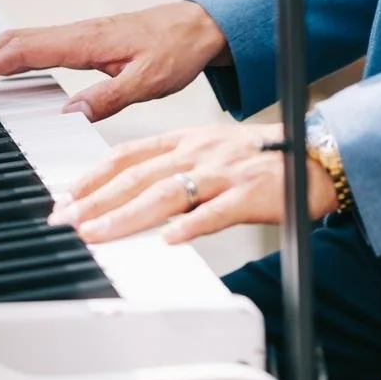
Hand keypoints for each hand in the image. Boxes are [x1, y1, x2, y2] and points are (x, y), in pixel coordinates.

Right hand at [0, 1, 229, 121]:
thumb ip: (110, 97)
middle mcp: (78, 33)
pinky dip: (10, 50)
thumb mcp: (150, 80)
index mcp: (87, 41)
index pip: (27, 52)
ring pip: (24, 40)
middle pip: (16, 41)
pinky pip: (38, 43)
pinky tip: (0, 58)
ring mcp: (80, 35)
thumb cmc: (177, 49)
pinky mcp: (85, 41)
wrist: (200, 27)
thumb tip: (69, 113)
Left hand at [46, 122, 338, 244]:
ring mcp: (225, 171)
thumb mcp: (210, 152)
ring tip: (98, 234)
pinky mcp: (251, 192)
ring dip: (127, 215)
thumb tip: (128, 194)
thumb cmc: (261, 159)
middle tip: (64, 220)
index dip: (94, 175)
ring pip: (168, 192)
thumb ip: (172, 169)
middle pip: (139, 175)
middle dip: (96, 200)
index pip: (130, 154)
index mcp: (188, 139)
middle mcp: (201, 150)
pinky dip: (193, 225)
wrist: (315, 157)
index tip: (65, 197)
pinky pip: (218, 211)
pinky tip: (170, 240)